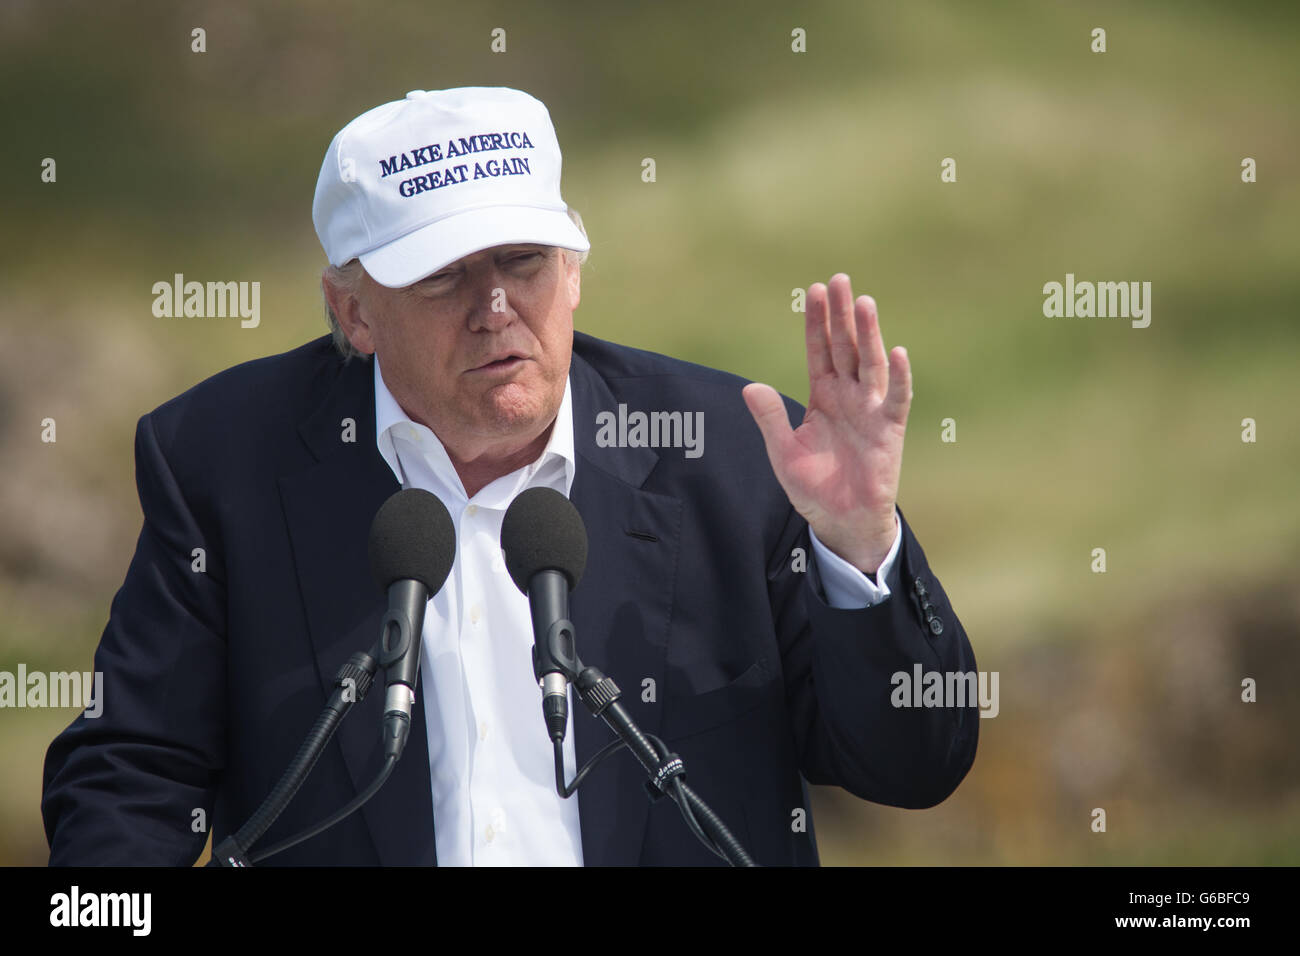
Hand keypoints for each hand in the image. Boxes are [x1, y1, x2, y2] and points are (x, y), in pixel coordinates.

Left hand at [742, 274, 910, 573]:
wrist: (842, 522)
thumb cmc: (814, 488)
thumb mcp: (784, 453)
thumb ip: (769, 420)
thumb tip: (750, 387)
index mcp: (823, 397)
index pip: (819, 351)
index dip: (816, 323)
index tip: (814, 292)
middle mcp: (849, 396)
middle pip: (845, 347)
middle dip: (841, 315)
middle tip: (839, 280)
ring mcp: (871, 410)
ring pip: (870, 364)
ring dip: (868, 334)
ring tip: (864, 302)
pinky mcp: (889, 430)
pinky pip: (896, 399)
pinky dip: (899, 377)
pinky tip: (897, 351)